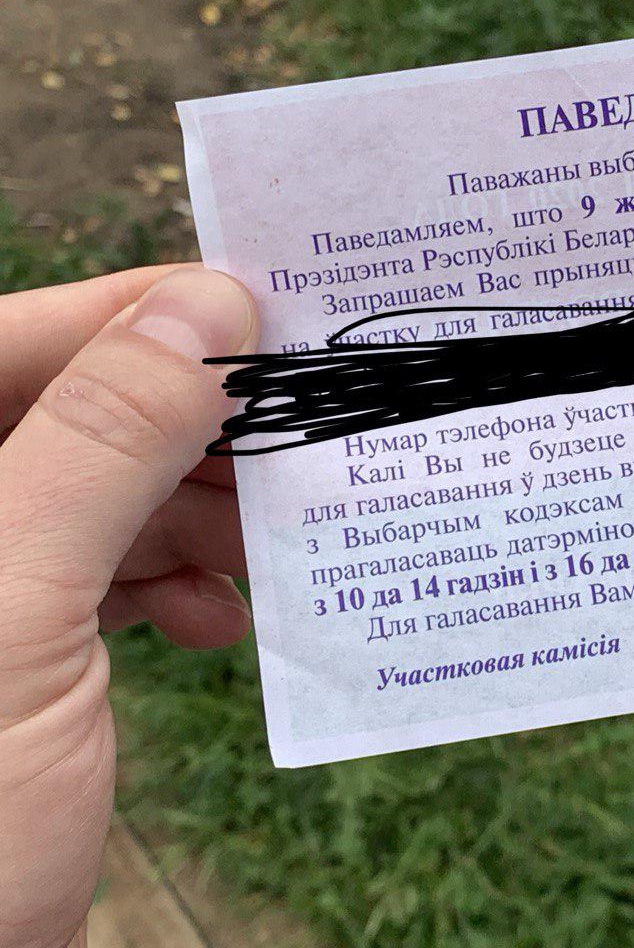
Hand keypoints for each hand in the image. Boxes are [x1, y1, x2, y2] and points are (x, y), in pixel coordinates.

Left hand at [0, 268, 257, 947]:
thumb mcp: (16, 607)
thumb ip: (99, 445)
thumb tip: (201, 310)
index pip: (10, 341)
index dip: (132, 315)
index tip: (252, 305)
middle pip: (74, 417)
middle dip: (186, 432)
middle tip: (287, 443)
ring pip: (104, 497)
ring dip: (194, 517)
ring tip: (260, 548)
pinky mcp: (20, 647)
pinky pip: (109, 577)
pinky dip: (175, 587)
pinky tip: (216, 623)